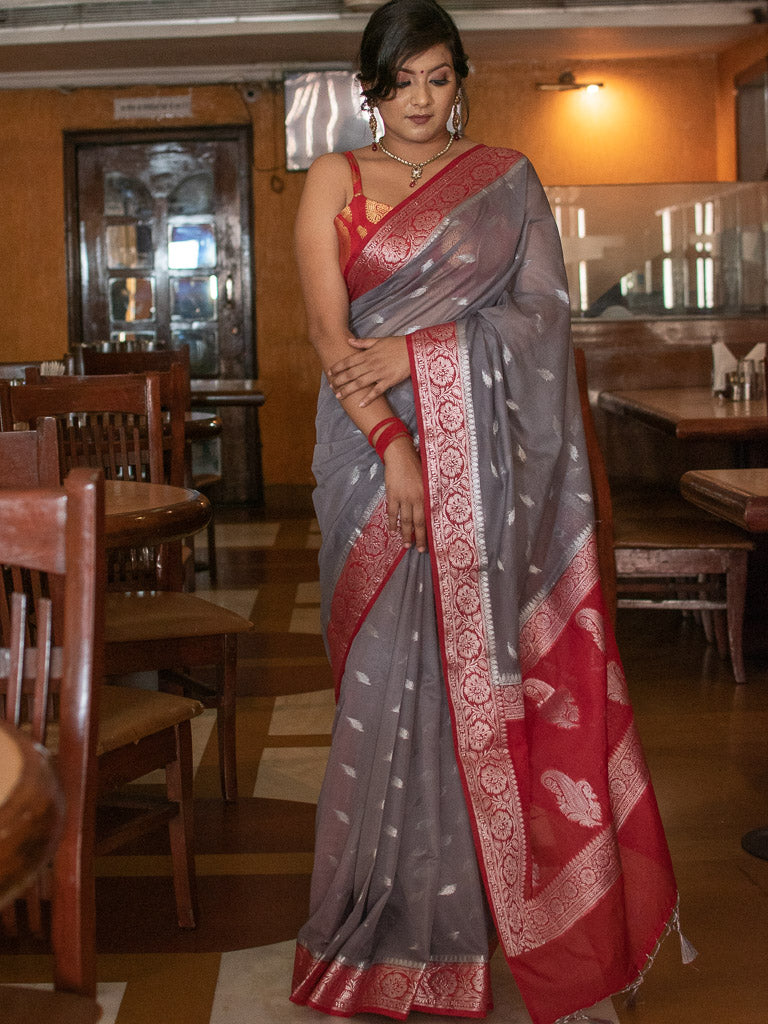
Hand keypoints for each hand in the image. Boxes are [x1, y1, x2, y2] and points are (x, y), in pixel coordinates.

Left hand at [328, 336, 410, 406]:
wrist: (413, 350)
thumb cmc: (396, 344)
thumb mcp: (378, 340)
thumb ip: (362, 343)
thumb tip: (349, 341)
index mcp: (368, 354)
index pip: (348, 361)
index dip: (338, 367)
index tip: (329, 372)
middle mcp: (371, 364)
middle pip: (351, 373)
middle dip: (339, 380)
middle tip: (331, 386)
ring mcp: (379, 373)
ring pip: (360, 383)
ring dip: (348, 390)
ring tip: (339, 396)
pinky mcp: (388, 381)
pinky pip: (376, 391)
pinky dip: (368, 398)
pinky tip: (360, 405)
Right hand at [382, 437, 426, 551]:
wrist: (400, 453)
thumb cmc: (417, 463)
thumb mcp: (428, 477)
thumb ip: (430, 492)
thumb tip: (434, 506)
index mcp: (427, 494)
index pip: (429, 517)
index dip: (429, 530)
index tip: (431, 541)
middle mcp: (417, 498)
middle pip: (418, 523)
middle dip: (419, 538)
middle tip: (420, 550)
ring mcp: (403, 497)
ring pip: (405, 521)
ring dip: (405, 534)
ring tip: (406, 545)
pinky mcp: (392, 495)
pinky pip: (392, 513)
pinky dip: (392, 523)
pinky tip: (393, 530)